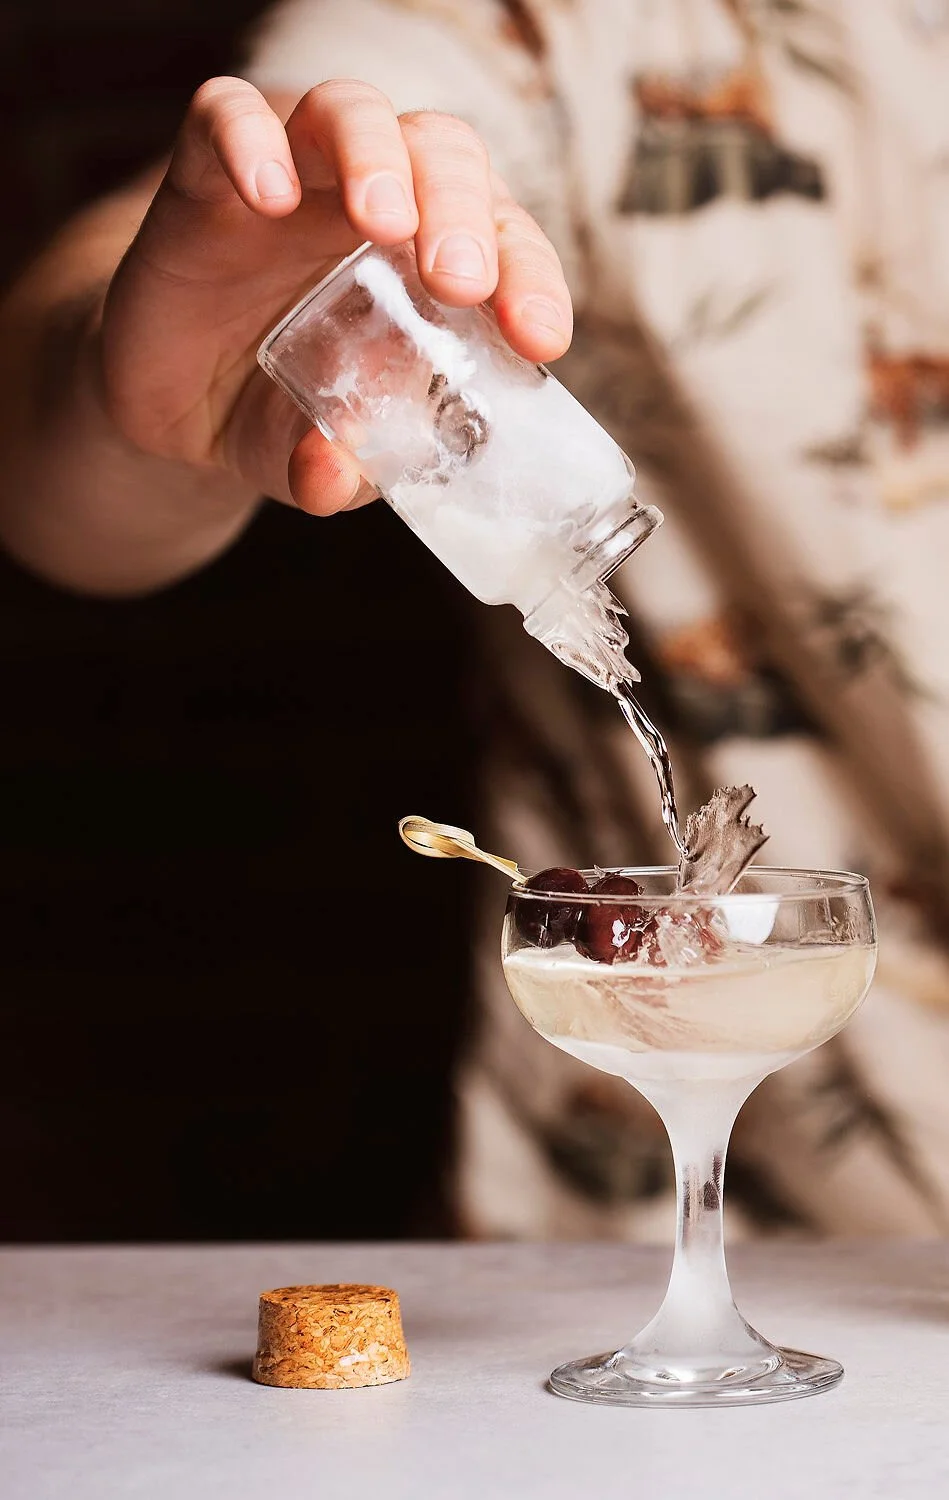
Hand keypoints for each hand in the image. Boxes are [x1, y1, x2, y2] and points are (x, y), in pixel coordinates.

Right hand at [100, 76, 572, 513]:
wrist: (176, 409)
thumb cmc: (278, 415)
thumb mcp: (311, 459)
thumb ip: (333, 472)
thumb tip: (331, 474)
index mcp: (430, 263)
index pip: (504, 237)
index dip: (531, 277)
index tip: (538, 338)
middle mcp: (373, 203)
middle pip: (440, 151)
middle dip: (461, 208)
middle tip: (458, 280)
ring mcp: (293, 176)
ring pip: (350, 112)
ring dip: (376, 157)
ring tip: (380, 222)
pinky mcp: (206, 174)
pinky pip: (227, 115)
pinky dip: (251, 140)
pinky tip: (268, 196)